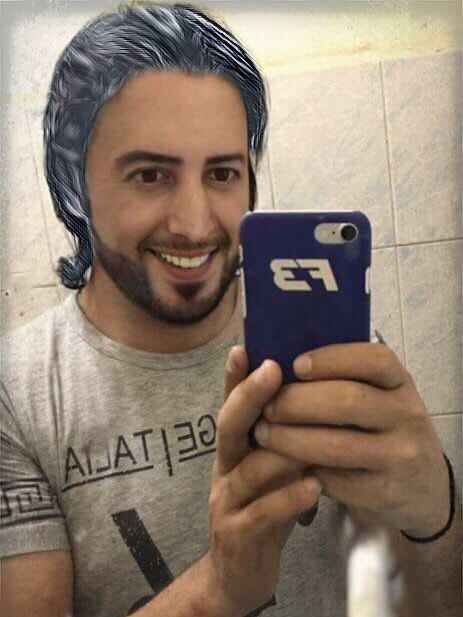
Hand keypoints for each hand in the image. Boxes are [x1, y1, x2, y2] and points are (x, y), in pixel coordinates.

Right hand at [203, 347, 320, 616]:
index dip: (233, 378)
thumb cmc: (264, 509)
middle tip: (272, 369)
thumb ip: (282, 437)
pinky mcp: (237, 536)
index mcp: (235, 450)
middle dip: (249, 397)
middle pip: (228, 427)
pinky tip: (314, 486)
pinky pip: (261, 514)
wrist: (238, 574)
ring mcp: (226, 503)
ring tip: (309, 431)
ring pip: (246, 470)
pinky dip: (288, 499)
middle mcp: (225, 469)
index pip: (231, 406)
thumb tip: (310, 395)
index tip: (243, 346)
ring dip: (279, 449)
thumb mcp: (269, 469)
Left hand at [252, 342, 449, 538]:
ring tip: (263, 433)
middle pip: (348, 401)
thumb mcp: (378, 396)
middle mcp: (406, 415)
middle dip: (297, 402)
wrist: (423, 488)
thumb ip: (343, 378)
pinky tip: (284, 463)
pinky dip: (304, 471)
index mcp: (400, 382)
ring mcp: (400, 456)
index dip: (331, 359)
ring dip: (290, 439)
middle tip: (267, 407)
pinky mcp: (386, 493)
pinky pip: (336, 480)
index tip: (296, 365)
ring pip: (337, 445)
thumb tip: (278, 363)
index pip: (374, 359)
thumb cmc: (383, 429)